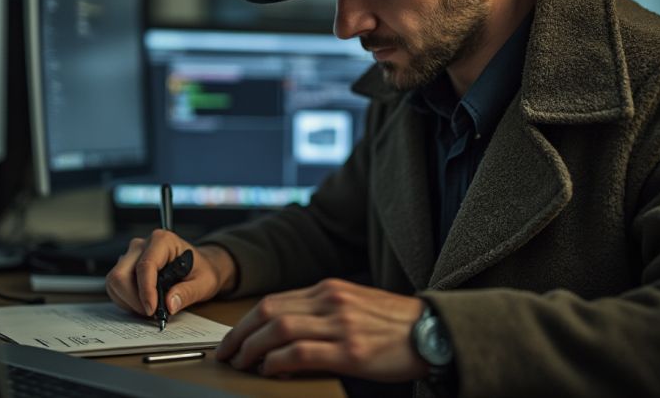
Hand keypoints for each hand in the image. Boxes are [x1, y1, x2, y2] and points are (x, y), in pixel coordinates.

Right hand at [105, 229, 236, 316]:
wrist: (200, 267)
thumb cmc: (202, 270)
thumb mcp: (204, 283)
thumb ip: (188, 292)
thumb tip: (169, 304)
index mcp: (163, 241)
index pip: (145, 265)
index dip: (145, 291)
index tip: (151, 310)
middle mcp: (143, 244)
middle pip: (122, 274)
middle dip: (134, 299)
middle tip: (152, 312)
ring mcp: (132, 255)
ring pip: (115, 281)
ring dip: (129, 301)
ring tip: (150, 308)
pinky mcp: (126, 266)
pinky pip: (115, 286)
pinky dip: (126, 300)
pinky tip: (143, 303)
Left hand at [216, 278, 428, 381]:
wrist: (432, 331)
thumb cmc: (393, 323)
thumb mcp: (353, 305)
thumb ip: (321, 312)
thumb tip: (284, 333)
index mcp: (329, 289)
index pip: (275, 301)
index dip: (247, 320)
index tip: (234, 337)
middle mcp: (330, 300)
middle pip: (269, 311)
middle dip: (240, 333)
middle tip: (227, 353)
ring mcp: (340, 324)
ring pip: (279, 329)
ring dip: (252, 347)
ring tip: (243, 363)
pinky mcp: (350, 350)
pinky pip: (300, 352)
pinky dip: (278, 361)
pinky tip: (270, 369)